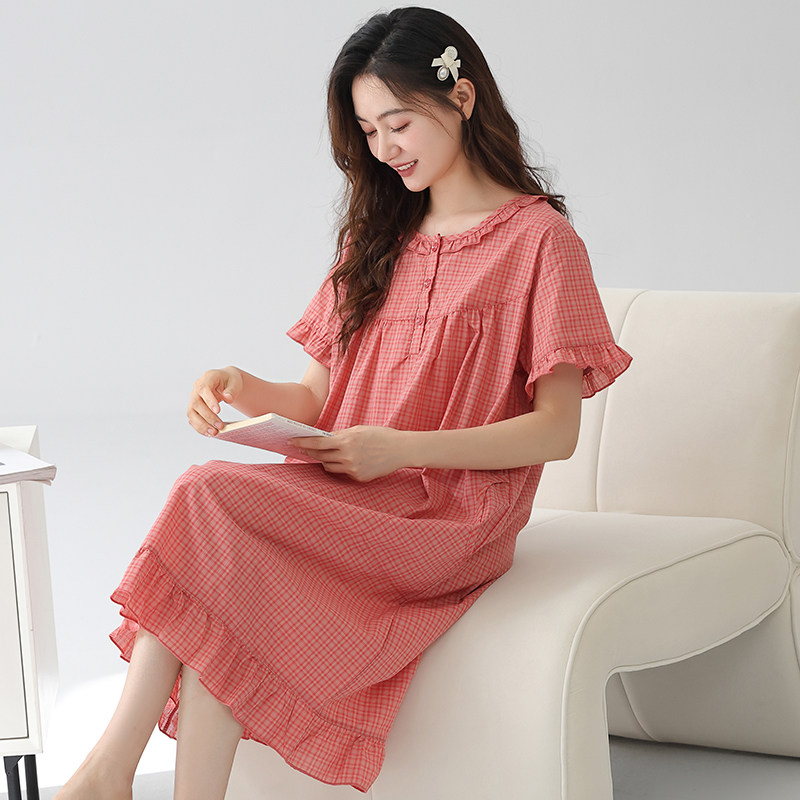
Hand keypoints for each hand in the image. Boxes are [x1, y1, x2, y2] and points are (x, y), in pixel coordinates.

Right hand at [187, 367, 243, 435]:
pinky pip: (193, 419)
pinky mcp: (193, 408)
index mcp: (206, 379)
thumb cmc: (229, 380)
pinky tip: (209, 433)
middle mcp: (196, 389)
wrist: (224, 381)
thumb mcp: (235, 382)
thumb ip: (231, 390)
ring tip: (214, 433)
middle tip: (220, 426)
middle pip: (196, 403)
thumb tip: (228, 398)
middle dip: (208, 417)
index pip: (204, 389)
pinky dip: (199, 427)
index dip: (209, 401)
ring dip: (202, 425)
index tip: (218, 411)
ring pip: (191, 413)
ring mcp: (193, 399)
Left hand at [291, 425, 409, 481]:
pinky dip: (340, 466)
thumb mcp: (359, 430)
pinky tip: (343, 461)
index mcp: (347, 440)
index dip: (302, 442)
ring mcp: (353, 468)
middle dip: (310, 451)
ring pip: (329, 466)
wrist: (401, 449)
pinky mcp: (358, 477)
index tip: (291, 441)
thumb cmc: (381, 436)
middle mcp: (348, 456)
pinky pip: (342, 472)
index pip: (317, 442)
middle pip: (320, 456)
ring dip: (325, 460)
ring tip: (324, 454)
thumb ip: (340, 435)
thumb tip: (323, 439)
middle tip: (301, 448)